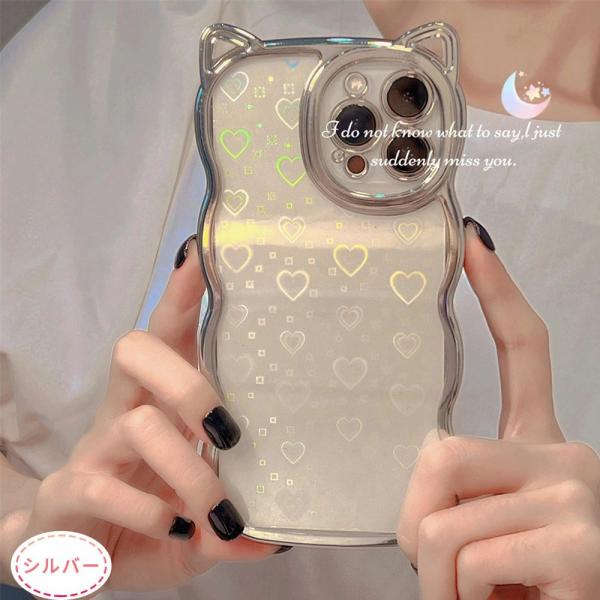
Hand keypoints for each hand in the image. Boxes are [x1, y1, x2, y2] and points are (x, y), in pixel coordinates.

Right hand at [3, 236, 277, 591]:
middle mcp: (124, 411)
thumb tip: (282, 535)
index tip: (202, 255)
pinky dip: (149, 510)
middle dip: (188, 382)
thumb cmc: (151, 517)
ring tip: (219, 511)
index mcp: (158, 401)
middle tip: (229, 430)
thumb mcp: (201, 516)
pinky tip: (175, 529)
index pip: (168, 333)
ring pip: (137, 425)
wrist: (79, 556)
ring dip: (188, 469)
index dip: (183, 293)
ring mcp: (93, 448)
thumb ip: (237, 517)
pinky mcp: (65, 491)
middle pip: (137, 352)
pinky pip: (102, 484)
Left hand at [398, 218, 599, 599]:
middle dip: (415, 520)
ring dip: (436, 577)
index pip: (526, 350)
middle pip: (441, 452)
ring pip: (441, 520)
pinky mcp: (581, 543)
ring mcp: (578, 495)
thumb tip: (427, 459)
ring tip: (475, 598)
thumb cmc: (519, 585)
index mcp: (543, 446)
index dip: (499, 293)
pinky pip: (467, 560)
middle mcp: (569, 457)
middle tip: (436, 564)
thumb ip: (460, 485)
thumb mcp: (485, 527)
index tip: (474, 243)